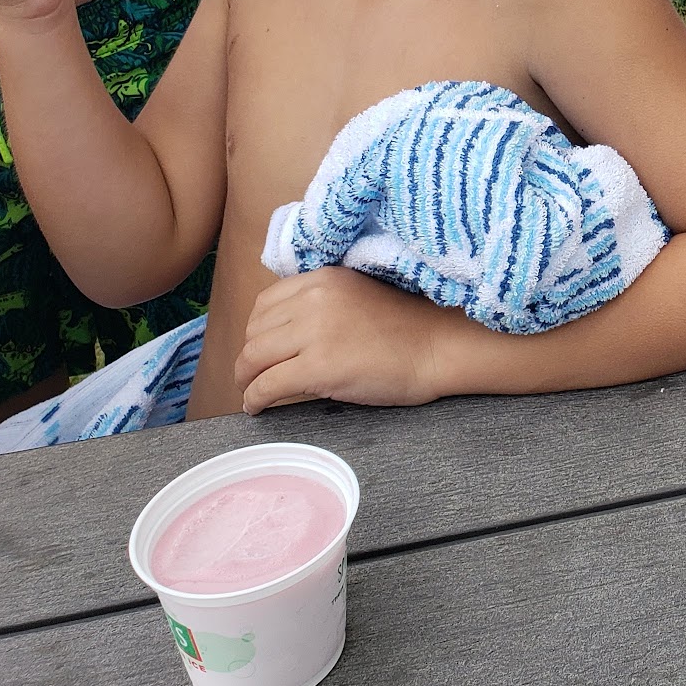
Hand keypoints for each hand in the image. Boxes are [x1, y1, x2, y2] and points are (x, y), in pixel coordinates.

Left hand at [235, 268, 443, 412]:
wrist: (439, 347)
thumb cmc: (408, 327)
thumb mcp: (356, 295)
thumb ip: (322, 303)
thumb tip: (286, 331)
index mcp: (323, 278)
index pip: (266, 303)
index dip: (258, 330)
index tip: (262, 348)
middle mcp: (314, 300)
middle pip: (255, 331)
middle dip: (250, 356)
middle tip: (255, 375)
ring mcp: (314, 333)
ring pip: (253, 357)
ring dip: (246, 378)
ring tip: (252, 391)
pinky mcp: (317, 367)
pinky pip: (266, 385)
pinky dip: (254, 399)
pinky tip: (257, 408)